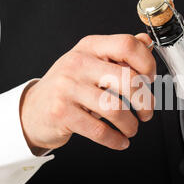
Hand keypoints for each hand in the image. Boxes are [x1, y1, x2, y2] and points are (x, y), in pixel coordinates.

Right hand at [20, 33, 155, 152]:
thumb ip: (119, 54)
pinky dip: (115, 139)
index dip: (147, 63)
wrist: (33, 109)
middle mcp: (78, 63)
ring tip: (131, 128)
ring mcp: (68, 88)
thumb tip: (147, 42)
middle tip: (146, 112)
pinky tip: (120, 141)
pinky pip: (99, 130)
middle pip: (127, 79)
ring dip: (131, 124)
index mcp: (90, 47)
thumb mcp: (92, 62)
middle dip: (145, 101)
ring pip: (115, 108)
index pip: (127, 45)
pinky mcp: (62, 113)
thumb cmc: (69, 86)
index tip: (150, 80)